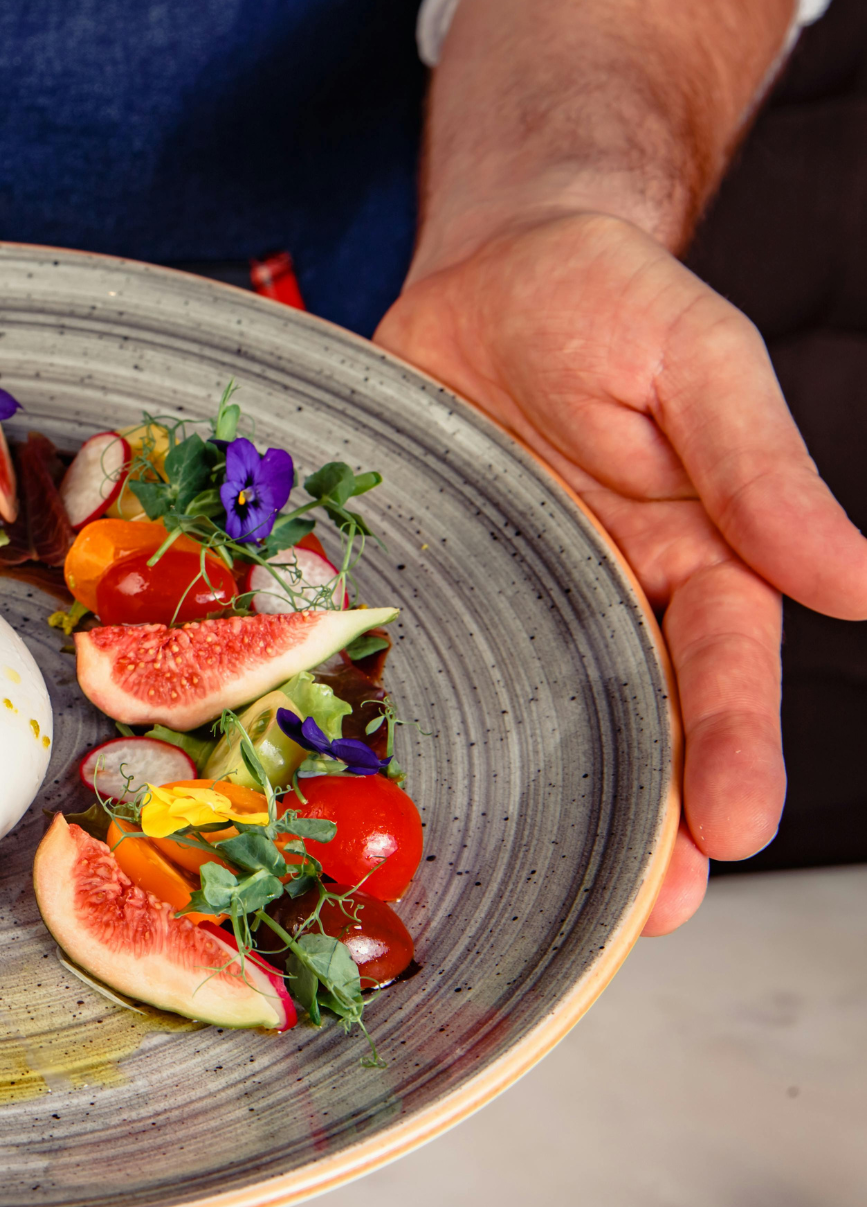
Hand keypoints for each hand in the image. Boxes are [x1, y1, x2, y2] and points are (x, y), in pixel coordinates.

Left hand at [375, 211, 866, 934]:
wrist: (491, 267)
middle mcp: (614, 597)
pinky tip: (410, 786)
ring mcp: (523, 598)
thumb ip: (761, 472)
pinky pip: (436, 664)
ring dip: (545, 806)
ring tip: (542, 899)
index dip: (733, 750)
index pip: (725, 668)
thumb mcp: (699, 362)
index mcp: (699, 554)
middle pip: (638, 726)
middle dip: (647, 823)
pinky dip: (431, 725)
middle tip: (645, 914)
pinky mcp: (443, 585)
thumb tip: (864, 583)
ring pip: (541, 719)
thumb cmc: (610, 298)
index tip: (733, 830)